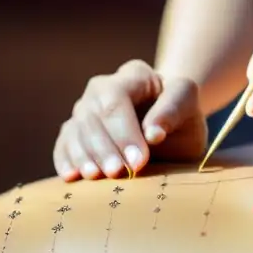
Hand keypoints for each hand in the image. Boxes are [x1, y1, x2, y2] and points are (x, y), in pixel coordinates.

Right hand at [53, 60, 207, 180]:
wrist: (171, 131)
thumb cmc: (182, 117)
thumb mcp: (188, 107)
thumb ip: (174, 110)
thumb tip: (152, 133)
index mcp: (134, 75)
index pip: (116, 99)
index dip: (123, 132)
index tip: (139, 161)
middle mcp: (103, 88)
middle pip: (92, 116)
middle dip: (103, 147)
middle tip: (118, 173)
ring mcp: (85, 108)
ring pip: (75, 130)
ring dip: (84, 155)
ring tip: (96, 177)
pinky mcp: (75, 131)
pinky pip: (63, 143)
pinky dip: (65, 159)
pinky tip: (72, 176)